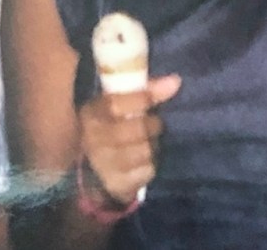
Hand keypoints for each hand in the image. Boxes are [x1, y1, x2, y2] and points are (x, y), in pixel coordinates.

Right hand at [79, 75, 180, 204]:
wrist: (94, 170)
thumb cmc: (112, 128)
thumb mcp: (120, 105)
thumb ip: (146, 91)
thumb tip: (175, 81)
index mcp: (91, 114)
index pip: (115, 104)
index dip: (141, 99)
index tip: (155, 96)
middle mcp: (93, 140)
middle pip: (137, 129)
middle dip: (151, 125)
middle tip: (151, 125)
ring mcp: (104, 165)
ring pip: (145, 150)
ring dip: (151, 146)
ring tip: (144, 143)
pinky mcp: (117, 185)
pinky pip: (147, 171)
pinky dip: (149, 166)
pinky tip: (141, 163)